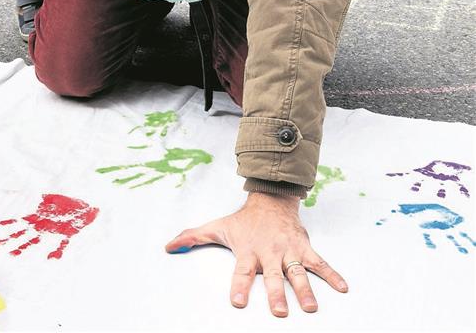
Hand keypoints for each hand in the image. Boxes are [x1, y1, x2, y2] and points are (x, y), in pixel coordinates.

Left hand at [166, 192, 347, 316]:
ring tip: (311, 308)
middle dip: (277, 293)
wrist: (271, 199)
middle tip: (280, 312)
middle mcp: (270, 252)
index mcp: (249, 250)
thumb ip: (194, 237)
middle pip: (273, 275)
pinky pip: (320, 263)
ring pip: (298, 272)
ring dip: (305, 289)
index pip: (242, 270)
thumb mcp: (219, 226)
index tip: (237, 302)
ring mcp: (289, 251)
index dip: (239, 285)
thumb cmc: (244, 220)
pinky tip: (343, 288)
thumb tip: (169, 246)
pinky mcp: (304, 248)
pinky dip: (332, 274)